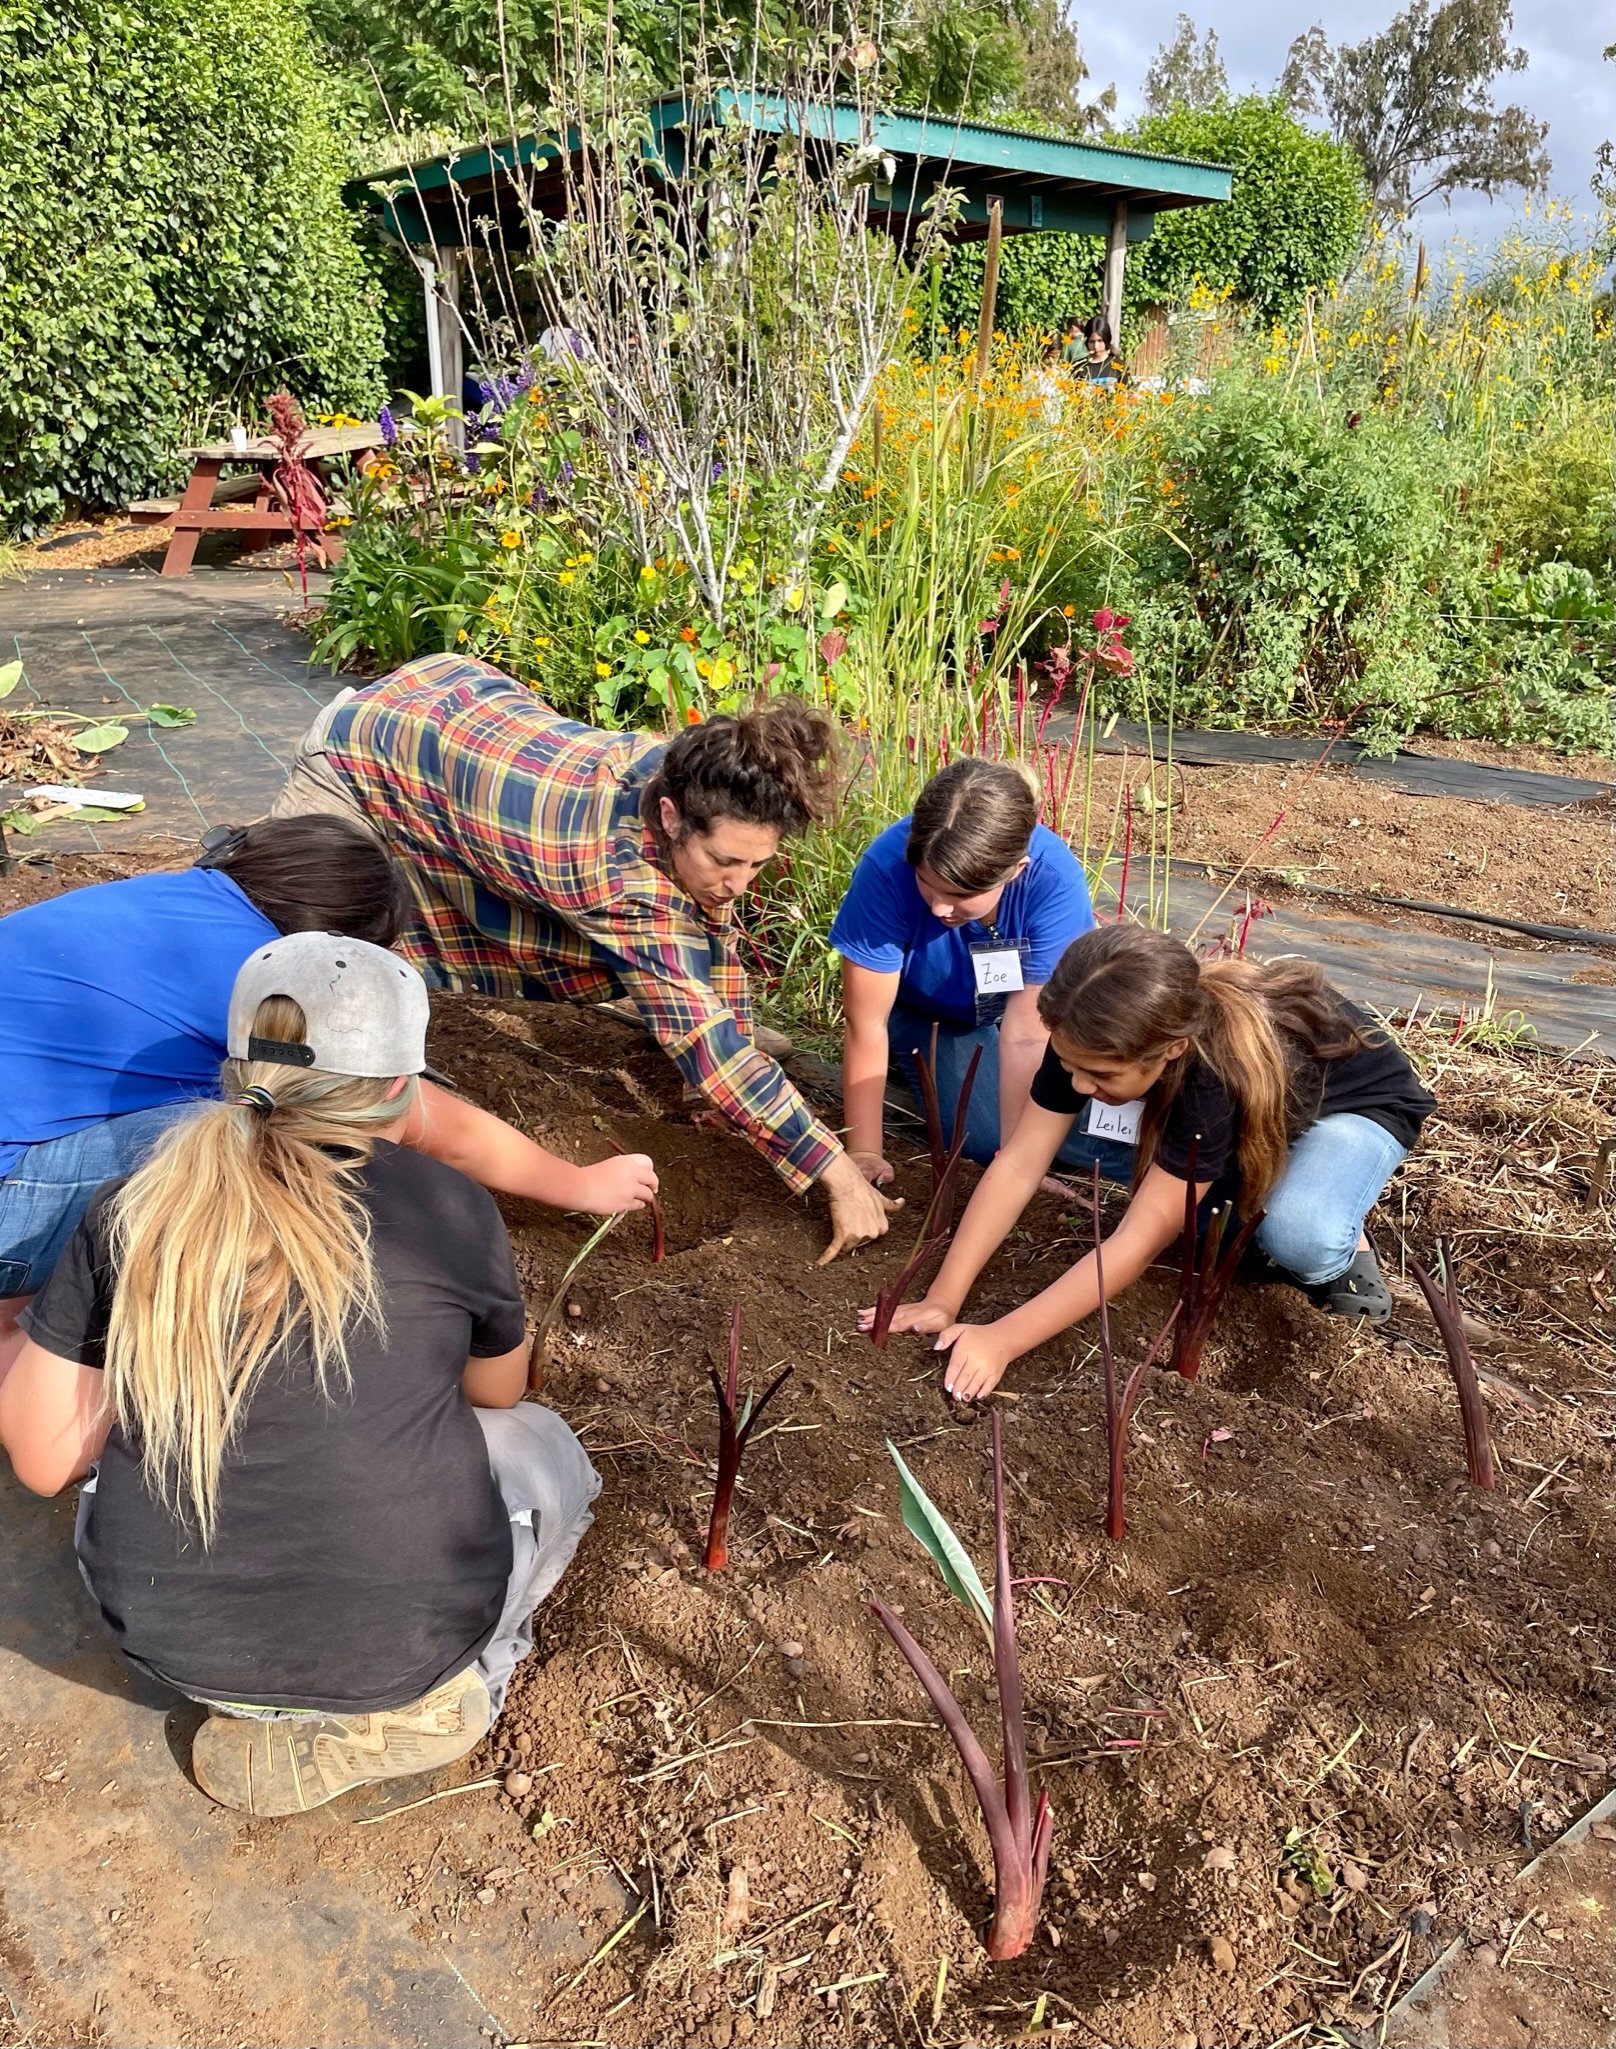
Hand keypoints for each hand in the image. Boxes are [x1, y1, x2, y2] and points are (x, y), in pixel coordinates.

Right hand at [576, 1151, 658, 1213]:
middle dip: (653, 1184)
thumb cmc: (589, 1176)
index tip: (648, 1175)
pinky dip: (637, 1205)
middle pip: (652, 1178)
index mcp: (626, 1161)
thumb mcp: (610, 1165)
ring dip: (646, 1197)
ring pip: (648, 1194)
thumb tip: (635, 1178)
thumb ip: (625, 1169)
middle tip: (651, 1189)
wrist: (580, 1188)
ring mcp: (630, 1189)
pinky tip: (630, 1203)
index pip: (648, 1162)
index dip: (649, 1170)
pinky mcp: (626, 1203)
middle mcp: (631, 1174)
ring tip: (640, 1199)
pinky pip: (638, 1205)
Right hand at [817, 1150, 902, 1265]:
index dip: (863, 1229)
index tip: (858, 1222)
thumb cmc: (863, 1189)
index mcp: (882, 1227)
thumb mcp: (881, 1198)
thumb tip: (902, 1202)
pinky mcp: (843, 1236)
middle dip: (853, 1234)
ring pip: (848, 1246)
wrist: (848, 1184)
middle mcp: (872, 1234)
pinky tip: (820, 1262)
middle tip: (848, 1220)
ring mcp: (858, 1236)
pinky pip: (834, 1250)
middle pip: (860, 1242)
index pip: (872, 1236)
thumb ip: (892, 1205)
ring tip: (839, 1225)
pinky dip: (827, 1257)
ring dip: (842, 1240)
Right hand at [855, 1294, 956, 1336]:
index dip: (883, 1327)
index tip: (871, 1328)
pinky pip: (886, 1309)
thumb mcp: (940, 1325)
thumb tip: (915, 1329)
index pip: (896, 1324)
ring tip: (858, 1318)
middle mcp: (906, 1314)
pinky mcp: (900, 1309)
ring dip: (871, 1316)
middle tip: (859, 1326)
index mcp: (913, 1319)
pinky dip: (874, 1310)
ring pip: (885, 1313)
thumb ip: (927, 1327)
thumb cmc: (942, 1318)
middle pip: (887, 1318)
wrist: (943, 1303)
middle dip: (872, 1322)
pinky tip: (863, 1312)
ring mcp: (902, 1310)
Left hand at [933, 1321, 1014, 1402]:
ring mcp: (987, 1368)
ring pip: (976, 1384)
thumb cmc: (978, 1335)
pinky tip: (977, 1396)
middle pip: (965, 1378)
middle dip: (958, 1389)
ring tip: (962, 1398)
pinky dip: (983, 1392)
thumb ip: (945, 1336)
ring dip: (968, 1393)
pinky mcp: (996, 1374)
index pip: (955, 1367)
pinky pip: (989, 1386)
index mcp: (966, 1350)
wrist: (1003, 1338)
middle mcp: (977, 1360)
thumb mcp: (960, 1329)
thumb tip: (936, 1348)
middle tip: (954, 1395)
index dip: (950, 1378)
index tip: (947, 1387)